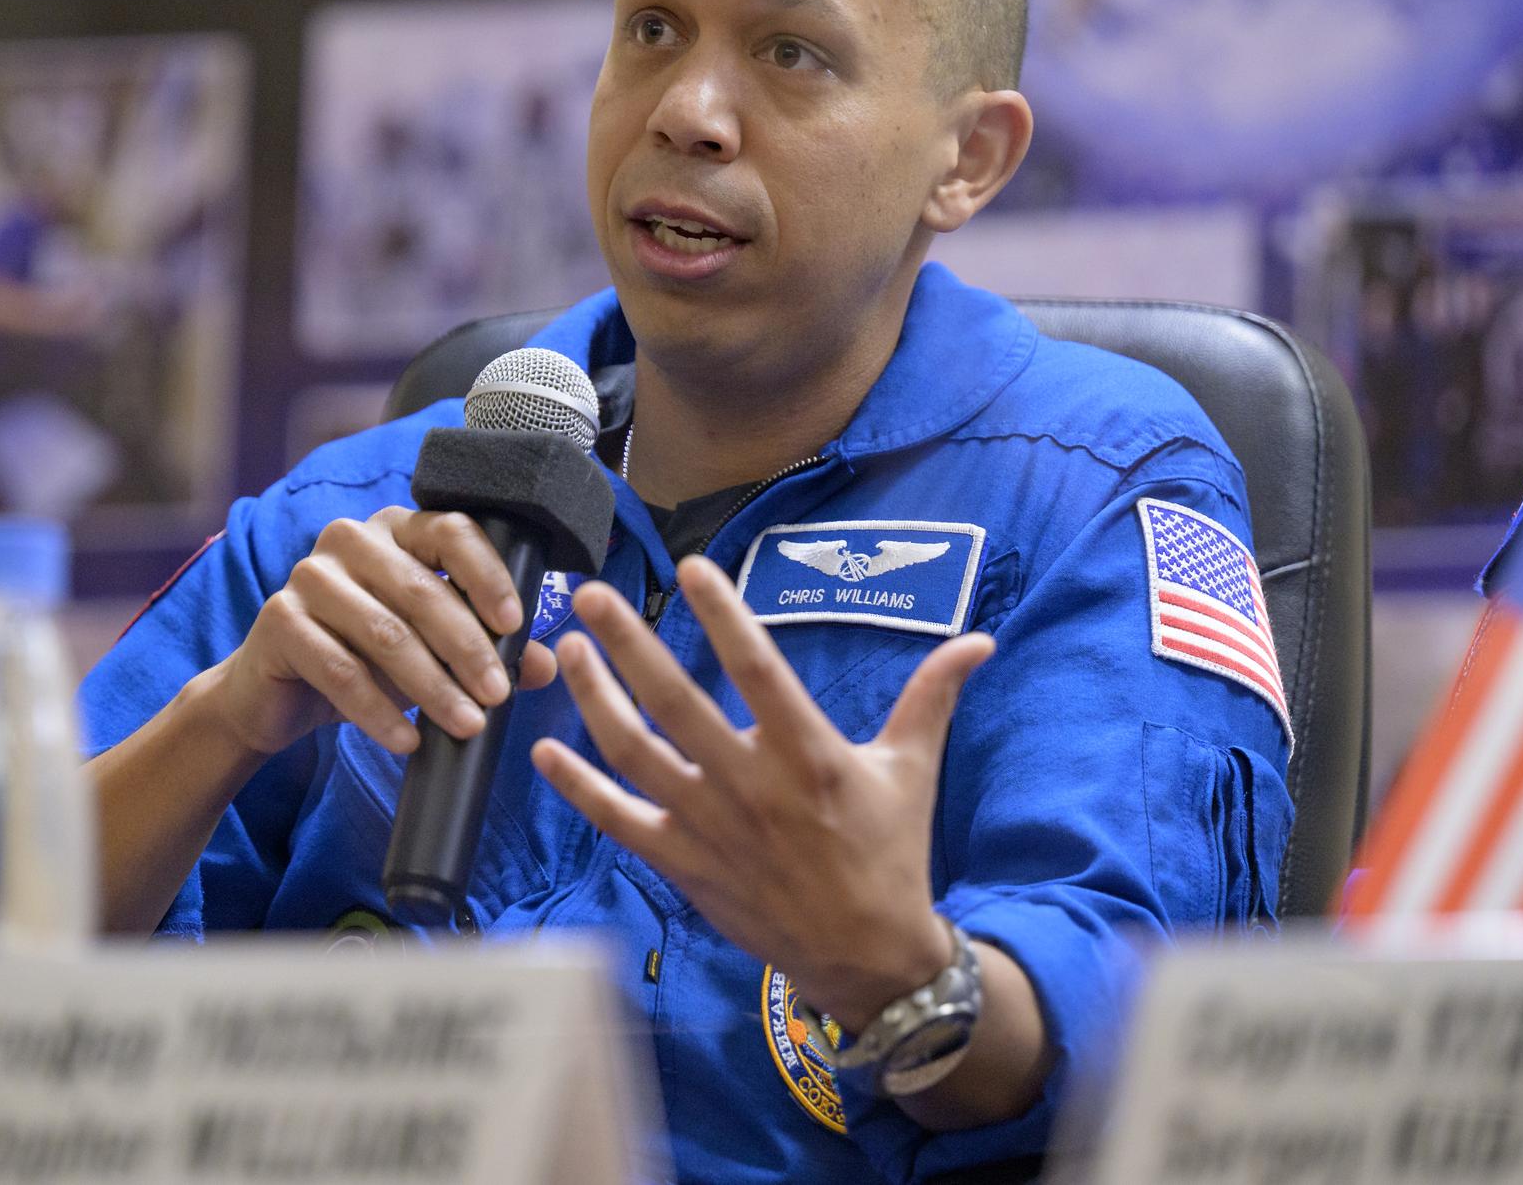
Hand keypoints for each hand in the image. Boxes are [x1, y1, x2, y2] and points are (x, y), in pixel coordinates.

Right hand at [212, 506, 557, 758]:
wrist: (280, 692)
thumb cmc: (367, 657)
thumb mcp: (432, 650)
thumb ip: (489, 649)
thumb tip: (545, 664)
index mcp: (397, 529)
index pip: (451, 531)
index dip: (487, 575)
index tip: (515, 625)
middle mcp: (350, 538)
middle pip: (422, 591)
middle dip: (467, 648)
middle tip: (498, 696)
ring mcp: (309, 575)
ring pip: (385, 633)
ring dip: (432, 687)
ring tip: (467, 725)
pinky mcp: (279, 620)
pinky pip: (340, 671)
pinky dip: (379, 713)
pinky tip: (408, 743)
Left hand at [531, 554, 991, 1031]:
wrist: (868, 956)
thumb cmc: (891, 854)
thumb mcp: (913, 770)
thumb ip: (932, 697)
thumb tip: (979, 641)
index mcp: (807, 752)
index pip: (756, 666)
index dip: (722, 613)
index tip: (691, 566)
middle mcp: (749, 783)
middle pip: (674, 701)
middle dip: (627, 643)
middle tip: (590, 596)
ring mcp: (708, 825)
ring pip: (633, 752)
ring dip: (592, 699)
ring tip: (568, 652)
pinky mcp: (681, 863)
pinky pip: (617, 819)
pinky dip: (576, 786)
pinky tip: (542, 750)